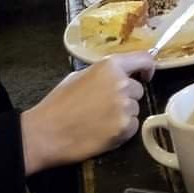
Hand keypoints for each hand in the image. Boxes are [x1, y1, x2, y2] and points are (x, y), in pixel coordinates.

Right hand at [20, 53, 154, 174]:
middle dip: (126, 97)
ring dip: (123, 115)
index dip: (147, 68)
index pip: (144, 59)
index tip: (145, 76)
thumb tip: (118, 74)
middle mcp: (121, 84)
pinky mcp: (124, 128)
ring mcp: (124, 107)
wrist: (45, 133)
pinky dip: (122, 131)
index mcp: (110, 66)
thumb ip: (103, 73)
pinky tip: (102, 132)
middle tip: (104, 107)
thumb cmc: (58, 104)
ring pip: (134, 109)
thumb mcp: (78, 76)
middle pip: (137, 90)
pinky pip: (132, 127)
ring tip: (99, 121)